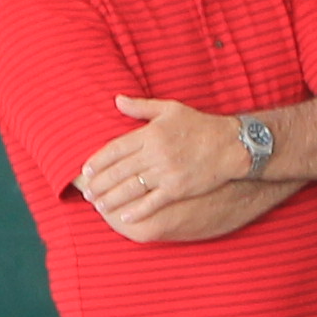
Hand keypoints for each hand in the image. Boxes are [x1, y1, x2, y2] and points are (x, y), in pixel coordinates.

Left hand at [76, 96, 255, 230]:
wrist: (231, 145)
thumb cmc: (200, 125)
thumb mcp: (170, 109)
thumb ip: (141, 107)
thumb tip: (117, 100)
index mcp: (150, 134)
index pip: (116, 149)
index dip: (98, 161)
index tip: (85, 171)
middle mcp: (155, 154)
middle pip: (119, 171)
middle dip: (100, 183)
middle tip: (86, 192)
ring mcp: (166, 173)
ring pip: (132, 188)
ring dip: (112, 198)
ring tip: (99, 205)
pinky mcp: (178, 188)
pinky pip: (153, 202)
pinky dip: (138, 211)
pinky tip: (125, 217)